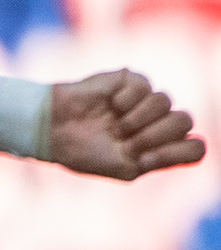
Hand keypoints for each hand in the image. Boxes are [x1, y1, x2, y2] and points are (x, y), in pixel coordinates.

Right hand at [51, 69, 206, 180]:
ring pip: (165, 102)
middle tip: (125, 141)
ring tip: (113, 125)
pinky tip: (109, 104)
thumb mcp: (127, 169)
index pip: (195, 148)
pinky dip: (125, 100)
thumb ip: (163, 159)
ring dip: (136, 118)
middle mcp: (157, 122)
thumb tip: (196, 141)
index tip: (147, 157)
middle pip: (184, 121)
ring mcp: (145, 100)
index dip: (176, 151)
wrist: (52, 131)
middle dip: (153, 134)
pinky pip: (145, 86)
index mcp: (160, 146)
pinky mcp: (130, 80)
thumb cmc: (85, 154)